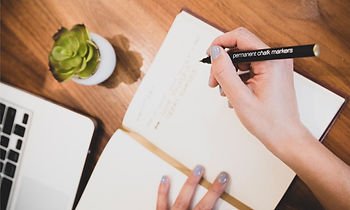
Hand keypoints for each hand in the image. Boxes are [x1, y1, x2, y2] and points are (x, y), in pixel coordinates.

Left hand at [156, 165, 228, 209]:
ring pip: (182, 199)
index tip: (225, 181)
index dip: (218, 194)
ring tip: (198, 169)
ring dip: (191, 184)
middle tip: (220, 175)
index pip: (209, 207)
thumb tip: (217, 207)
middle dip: (212, 190)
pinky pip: (161, 203)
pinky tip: (165, 178)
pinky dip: (163, 191)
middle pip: (202, 205)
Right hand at [208, 27, 304, 153]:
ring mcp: (274, 66)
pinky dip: (237, 78)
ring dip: (229, 72)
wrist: (285, 137)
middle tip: (213, 81)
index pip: (241, 37)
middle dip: (223, 63)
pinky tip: (233, 93)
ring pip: (242, 59)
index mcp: (271, 60)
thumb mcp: (240, 97)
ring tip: (224, 91)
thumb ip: (225, 72)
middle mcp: (275, 59)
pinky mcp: (271, 74)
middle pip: (240, 49)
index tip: (209, 55)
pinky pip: (249, 68)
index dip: (221, 43)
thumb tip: (215, 52)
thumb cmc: (269, 122)